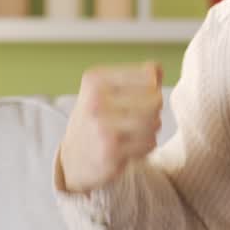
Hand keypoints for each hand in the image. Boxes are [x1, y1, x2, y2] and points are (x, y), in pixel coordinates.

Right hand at [58, 62, 163, 193]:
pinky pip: (150, 143)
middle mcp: (96, 101)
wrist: (72, 161)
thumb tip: (157, 68)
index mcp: (95, 80)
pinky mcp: (111, 152)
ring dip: (152, 130)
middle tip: (140, 119)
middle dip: (154, 111)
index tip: (138, 99)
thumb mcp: (106, 92)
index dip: (152, 88)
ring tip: (136, 133)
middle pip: (155, 99)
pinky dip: (146, 146)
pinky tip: (131, 147)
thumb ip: (135, 77)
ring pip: (155, 122)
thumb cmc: (96, 121)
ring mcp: (102, 127)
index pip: (149, 75)